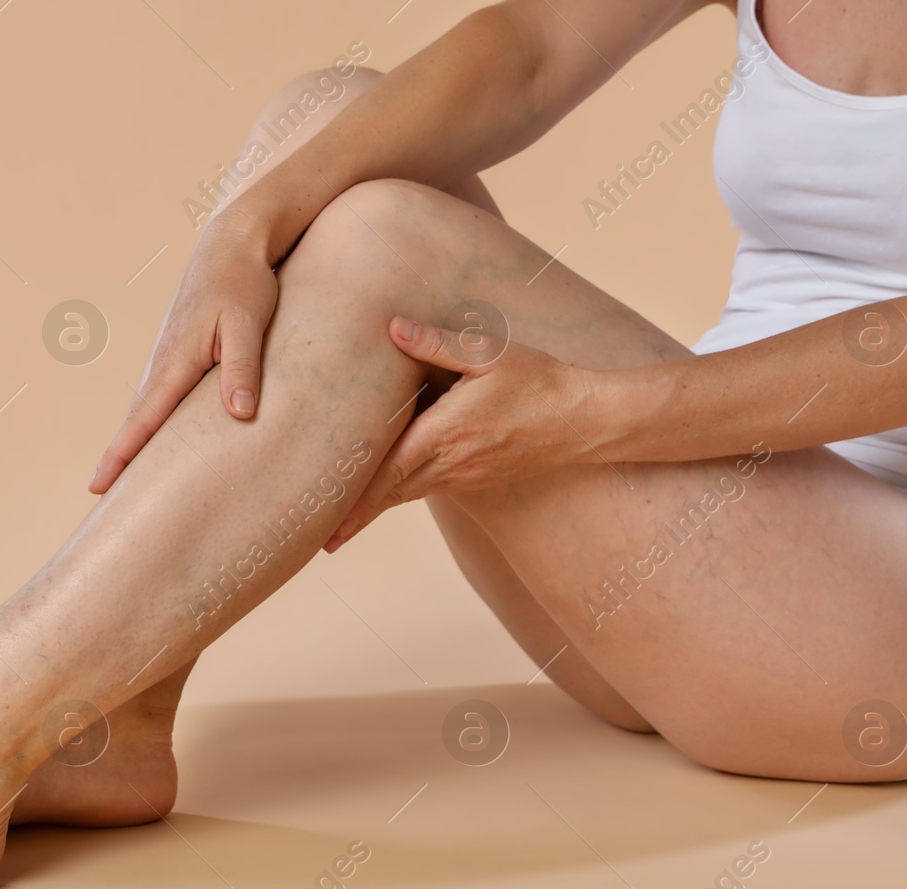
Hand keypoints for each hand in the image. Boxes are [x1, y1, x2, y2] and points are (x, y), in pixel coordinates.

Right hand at [89, 213, 278, 493]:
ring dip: (131, 443)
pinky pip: (160, 399)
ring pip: (146, 411)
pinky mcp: (178, 355)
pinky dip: (149, 424)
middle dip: (117, 460)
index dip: (120, 456)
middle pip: (136, 422)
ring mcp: (167, 359)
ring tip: (120, 482)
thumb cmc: (245, 282)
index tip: (99, 488)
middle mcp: (163, 363)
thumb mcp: (248, 323)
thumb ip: (242, 368)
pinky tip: (154, 441)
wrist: (234, 242)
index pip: (143, 420)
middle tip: (101, 499)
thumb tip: (239, 414)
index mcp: (176, 361)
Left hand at [325, 314, 595, 550]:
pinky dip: (401, 493)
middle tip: (321, 543)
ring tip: (341, 528)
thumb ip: (436, 342)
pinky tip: (387, 493)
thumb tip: (392, 327)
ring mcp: (465, 476)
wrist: (585, 420)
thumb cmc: (538, 381)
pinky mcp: (477, 478)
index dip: (353, 503)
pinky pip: (429, 488)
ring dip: (375, 509)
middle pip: (390, 495)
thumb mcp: (488, 353)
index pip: (386, 475)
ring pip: (407, 495)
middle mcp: (451, 464)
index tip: (326, 529)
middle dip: (355, 517)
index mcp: (445, 435)